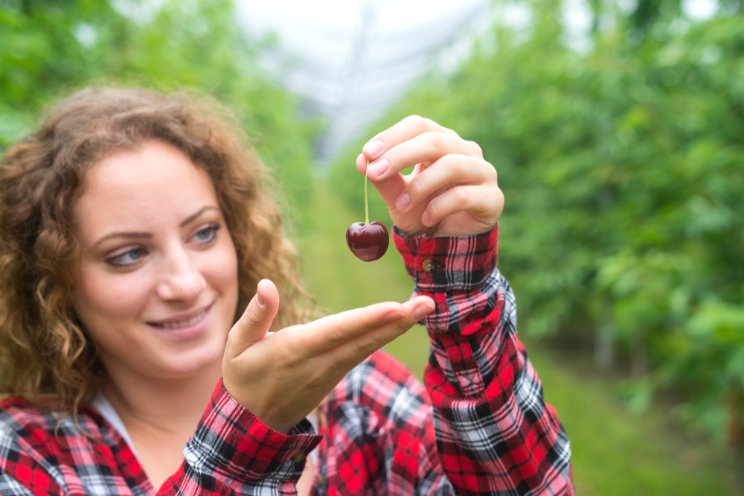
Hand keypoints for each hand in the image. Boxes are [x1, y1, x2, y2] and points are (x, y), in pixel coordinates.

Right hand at [222, 279, 433, 432]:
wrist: (252, 424)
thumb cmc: (243, 378)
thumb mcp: (237, 347)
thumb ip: (256, 315)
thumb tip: (267, 284)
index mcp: (296, 350)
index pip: (337, 332)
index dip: (367, 320)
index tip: (395, 308)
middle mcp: (320, 361)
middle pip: (364, 339)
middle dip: (397, 320)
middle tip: (428, 303)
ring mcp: (332, 370)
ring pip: (369, 346)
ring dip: (397, 326)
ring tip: (423, 306)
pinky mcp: (336, 373)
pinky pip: (364, 351)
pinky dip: (384, 335)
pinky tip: (401, 321)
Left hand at [356, 115, 503, 236]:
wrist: (450, 242)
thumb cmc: (423, 211)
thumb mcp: (398, 197)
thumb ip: (384, 179)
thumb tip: (362, 161)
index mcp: (442, 141)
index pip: (419, 125)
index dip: (393, 136)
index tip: (368, 153)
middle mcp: (465, 151)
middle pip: (435, 141)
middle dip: (401, 155)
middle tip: (375, 172)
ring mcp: (483, 172)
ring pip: (452, 165)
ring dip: (420, 185)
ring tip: (401, 205)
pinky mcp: (493, 197)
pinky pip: (464, 195)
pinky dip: (439, 207)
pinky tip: (426, 220)